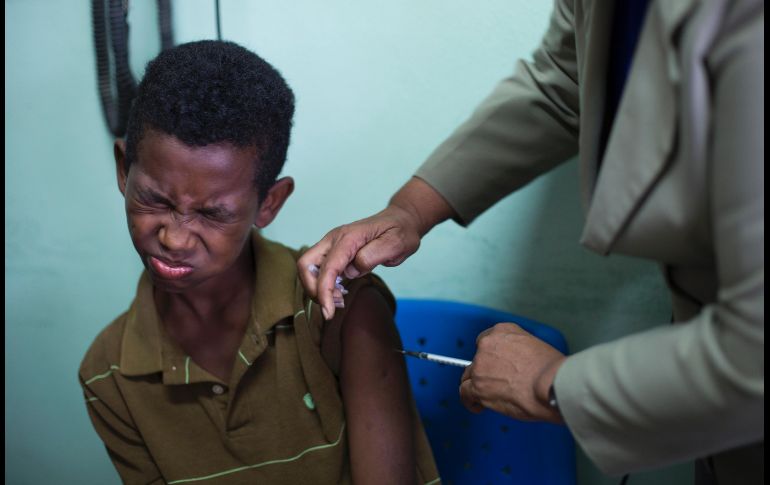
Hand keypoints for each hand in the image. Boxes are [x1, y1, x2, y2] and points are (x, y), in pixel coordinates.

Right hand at [298, 177, 454, 319]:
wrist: (401, 220)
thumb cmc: (400, 232)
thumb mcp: (396, 244)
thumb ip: (373, 256)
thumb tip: (352, 270)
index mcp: (349, 237)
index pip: (328, 267)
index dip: (324, 291)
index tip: (329, 312)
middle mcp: (334, 239)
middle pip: (306, 265)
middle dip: (313, 289)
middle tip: (333, 305)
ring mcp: (332, 244)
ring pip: (309, 268)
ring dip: (317, 288)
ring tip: (340, 300)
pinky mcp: (334, 252)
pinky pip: (319, 269)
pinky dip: (323, 284)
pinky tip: (340, 293)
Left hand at [459, 323, 565, 422]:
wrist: (551, 384)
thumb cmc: (553, 371)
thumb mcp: (536, 347)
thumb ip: (519, 353)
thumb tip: (517, 368)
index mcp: (503, 331)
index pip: (486, 342)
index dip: (490, 358)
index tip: (494, 366)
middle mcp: (487, 345)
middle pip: (476, 361)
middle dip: (483, 373)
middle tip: (495, 384)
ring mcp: (480, 366)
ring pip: (469, 377)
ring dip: (476, 387)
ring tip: (486, 398)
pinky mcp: (478, 387)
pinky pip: (464, 393)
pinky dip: (470, 401)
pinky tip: (478, 407)